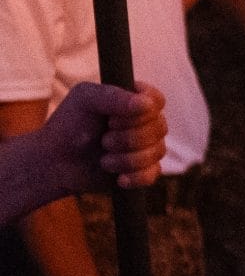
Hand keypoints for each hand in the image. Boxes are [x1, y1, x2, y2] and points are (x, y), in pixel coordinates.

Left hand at [41, 82, 166, 193]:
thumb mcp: (84, 100)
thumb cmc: (68, 125)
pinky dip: (134, 177)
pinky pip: (152, 174)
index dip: (139, 112)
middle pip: (159, 128)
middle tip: (103, 140)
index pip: (156, 101)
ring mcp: (146, 147)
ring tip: (104, 159)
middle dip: (128, 138)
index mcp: (134, 100)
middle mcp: (145, 123)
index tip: (111, 117)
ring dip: (127, 159)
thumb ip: (113, 96)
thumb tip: (147, 105)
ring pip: (157, 152)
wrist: (54, 162)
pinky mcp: (143, 171)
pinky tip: (118, 178)